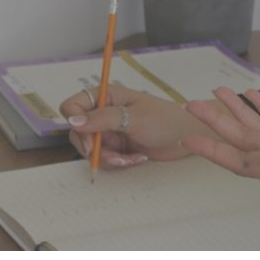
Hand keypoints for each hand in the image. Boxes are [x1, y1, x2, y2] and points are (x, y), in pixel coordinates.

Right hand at [57, 82, 206, 169]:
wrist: (187, 136)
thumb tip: (73, 121)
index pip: (72, 106)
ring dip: (108, 158)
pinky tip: (136, 158)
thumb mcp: (133, 118)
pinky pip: (105, 158)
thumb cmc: (164, 119)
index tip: (90, 139)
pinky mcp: (117, 147)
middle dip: (93, 148)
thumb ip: (102, 119)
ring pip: (91, 149)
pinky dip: (118, 162)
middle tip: (113, 156)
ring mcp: (110, 131)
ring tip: (129, 159)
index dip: (75, 123)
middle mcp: (103, 112)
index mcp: (106, 96)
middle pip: (77, 132)